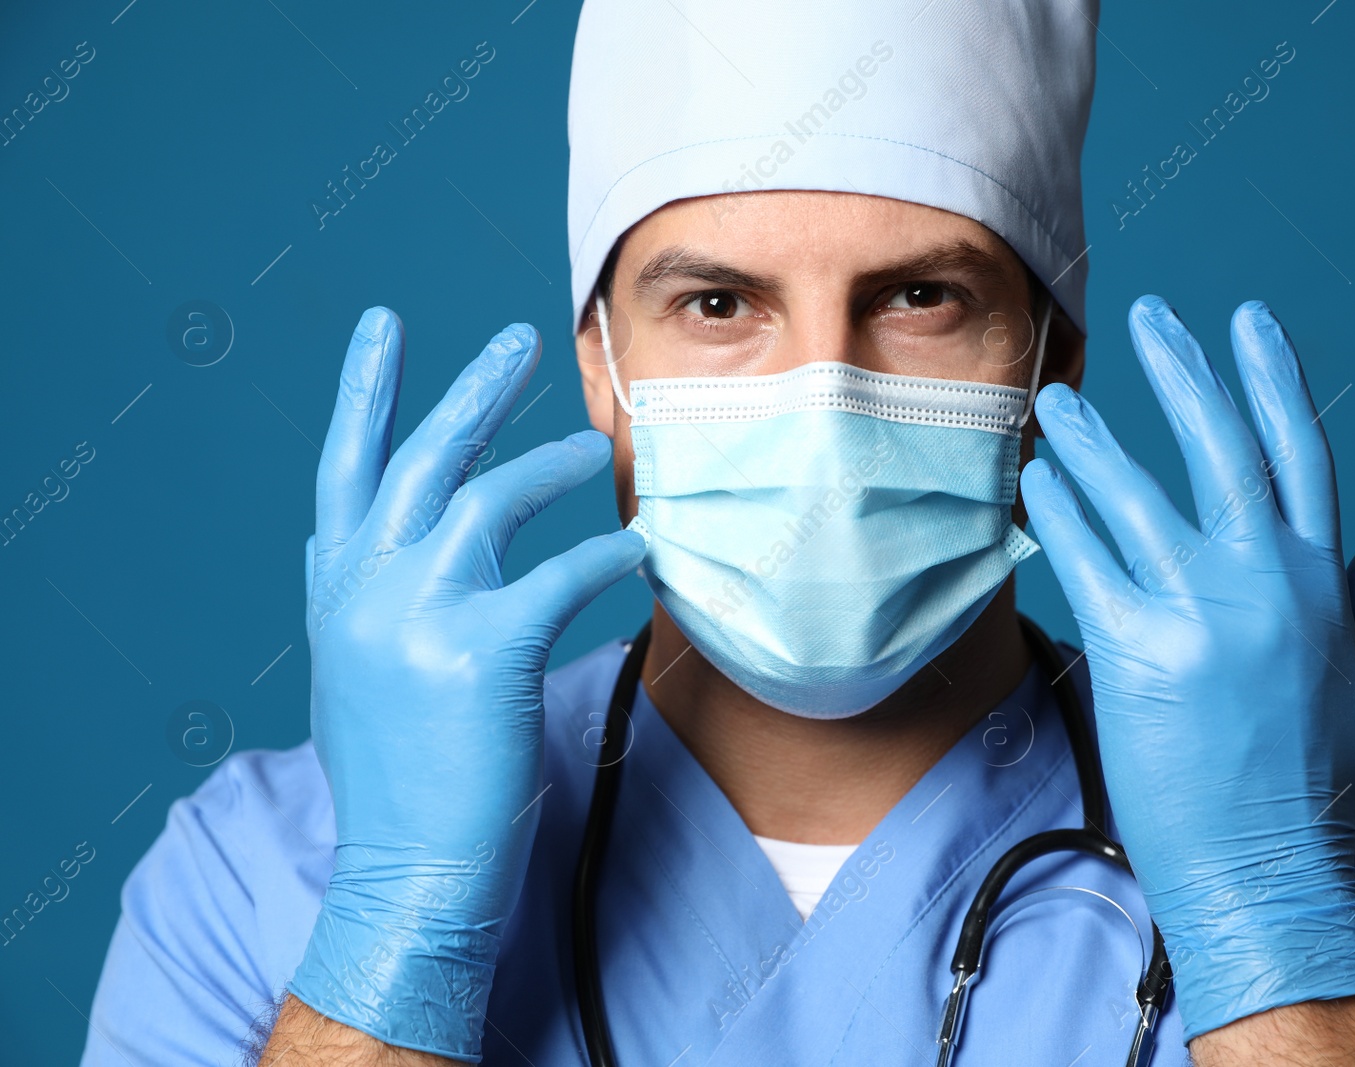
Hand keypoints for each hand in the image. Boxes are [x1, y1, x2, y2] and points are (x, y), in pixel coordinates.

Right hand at [286, 308, 644, 1058]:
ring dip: (552, 465)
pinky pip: (561, 575)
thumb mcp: (358, 676)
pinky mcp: (477, 652)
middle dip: (471, 389)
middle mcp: (363, 591)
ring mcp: (413, 616)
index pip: (345, 469)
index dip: (365, 392)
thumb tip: (374, 551)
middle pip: (419, 458)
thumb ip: (369, 603)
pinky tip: (638, 553)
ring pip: (489, 499)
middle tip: (521, 337)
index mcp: (337, 592)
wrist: (407, 874)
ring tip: (599, 446)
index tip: (384, 325)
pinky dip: (606, 557)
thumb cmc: (402, 782)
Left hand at [1020, 296, 1354, 1040]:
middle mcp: (1265, 582)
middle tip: (1148, 316)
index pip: (1301, 454)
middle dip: (1183, 371)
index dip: (1273, 379)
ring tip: (1057, 399)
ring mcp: (1200, 612)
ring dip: (1093, 439)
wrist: (1269, 873)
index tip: (1247, 321)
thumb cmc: (1314, 783)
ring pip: (1137, 495)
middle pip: (1220, 449)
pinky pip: (1086, 557)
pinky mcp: (1139, 650)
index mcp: (1322, 582)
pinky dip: (1058, 513)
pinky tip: (1035, 481)